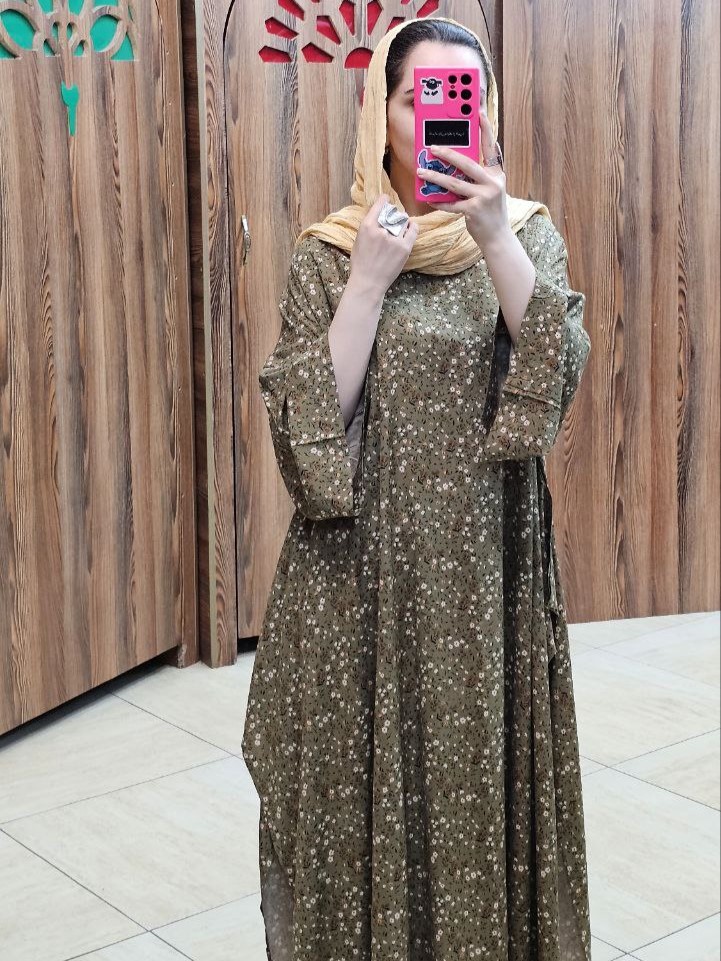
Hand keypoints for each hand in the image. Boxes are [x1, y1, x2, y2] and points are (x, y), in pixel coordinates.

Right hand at [349, 193, 418, 297]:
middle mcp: (381, 230)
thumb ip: (368, 228)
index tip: (386, 199)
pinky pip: (413, 230)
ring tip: (401, 226)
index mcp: (367, 227)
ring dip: (402, 221)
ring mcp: (394, 239)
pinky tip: (411, 226)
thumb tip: (379, 216)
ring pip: (403, 221)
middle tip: (393, 219)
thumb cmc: (361, 263)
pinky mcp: (404, 248)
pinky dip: (412, 226)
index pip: (379, 206)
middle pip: (393, 213)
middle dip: (393, 214)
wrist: (368, 282)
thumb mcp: (358, 240)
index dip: (384, 200)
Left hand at [417, 113, 509, 250]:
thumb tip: (459, 161)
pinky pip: (451, 204)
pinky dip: (439, 201)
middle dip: (448, 154)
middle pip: (467, 163)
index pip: (490, 147)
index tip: (478, 112)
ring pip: (455, 183)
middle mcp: (492, 183)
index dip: (486, 129)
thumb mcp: (492, 189)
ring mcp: (483, 197)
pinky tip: (429, 198)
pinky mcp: (474, 211)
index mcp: (496, 174)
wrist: (497, 236)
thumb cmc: (491, 211)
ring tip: (422, 172)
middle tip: (432, 147)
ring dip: (436, 177)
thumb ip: (480, 175)